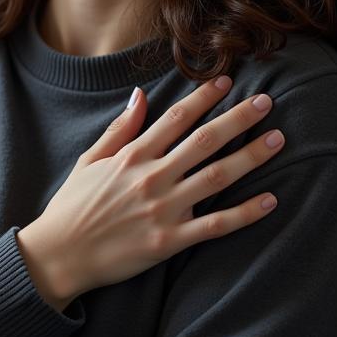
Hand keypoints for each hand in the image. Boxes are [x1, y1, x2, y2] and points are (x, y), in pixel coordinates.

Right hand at [17, 77, 283, 309]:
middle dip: (238, 119)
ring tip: (278, 140)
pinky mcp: (169, 241)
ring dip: (250, 157)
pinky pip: (215, 225)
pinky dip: (245, 213)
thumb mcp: (89, 160)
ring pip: (216, 177)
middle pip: (204, 141)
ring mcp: (163, 210)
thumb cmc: (72, 207)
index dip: (203, 97)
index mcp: (132, 156)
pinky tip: (270, 200)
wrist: (58, 256)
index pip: (175, 119)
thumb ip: (119, 128)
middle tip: (266, 102)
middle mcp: (151, 178)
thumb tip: (140, 94)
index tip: (227, 81)